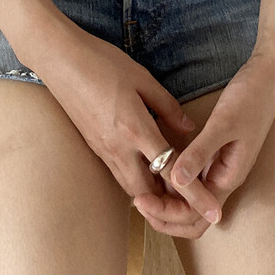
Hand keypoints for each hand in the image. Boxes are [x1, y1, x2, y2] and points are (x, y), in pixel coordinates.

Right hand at [29, 25, 221, 223]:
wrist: (61, 61)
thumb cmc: (103, 63)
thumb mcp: (142, 79)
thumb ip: (168, 107)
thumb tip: (189, 129)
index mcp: (136, 130)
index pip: (171, 172)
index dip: (195, 194)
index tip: (213, 212)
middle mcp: (119, 149)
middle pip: (148, 195)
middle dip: (170, 205)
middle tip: (191, 202)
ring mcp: (103, 150)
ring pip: (131, 188)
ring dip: (152, 194)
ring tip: (173, 192)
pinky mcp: (94, 147)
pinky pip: (119, 174)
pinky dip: (137, 180)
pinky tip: (147, 170)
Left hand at [132, 48, 274, 238]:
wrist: (269, 76)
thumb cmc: (251, 97)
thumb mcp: (224, 123)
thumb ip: (200, 152)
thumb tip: (176, 181)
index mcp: (228, 177)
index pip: (196, 216)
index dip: (167, 215)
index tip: (141, 200)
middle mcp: (223, 177)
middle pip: (192, 216)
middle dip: (164, 215)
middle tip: (137, 200)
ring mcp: (219, 165)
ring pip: (190, 197)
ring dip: (167, 199)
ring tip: (140, 187)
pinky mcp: (215, 150)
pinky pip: (191, 175)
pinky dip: (173, 179)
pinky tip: (156, 166)